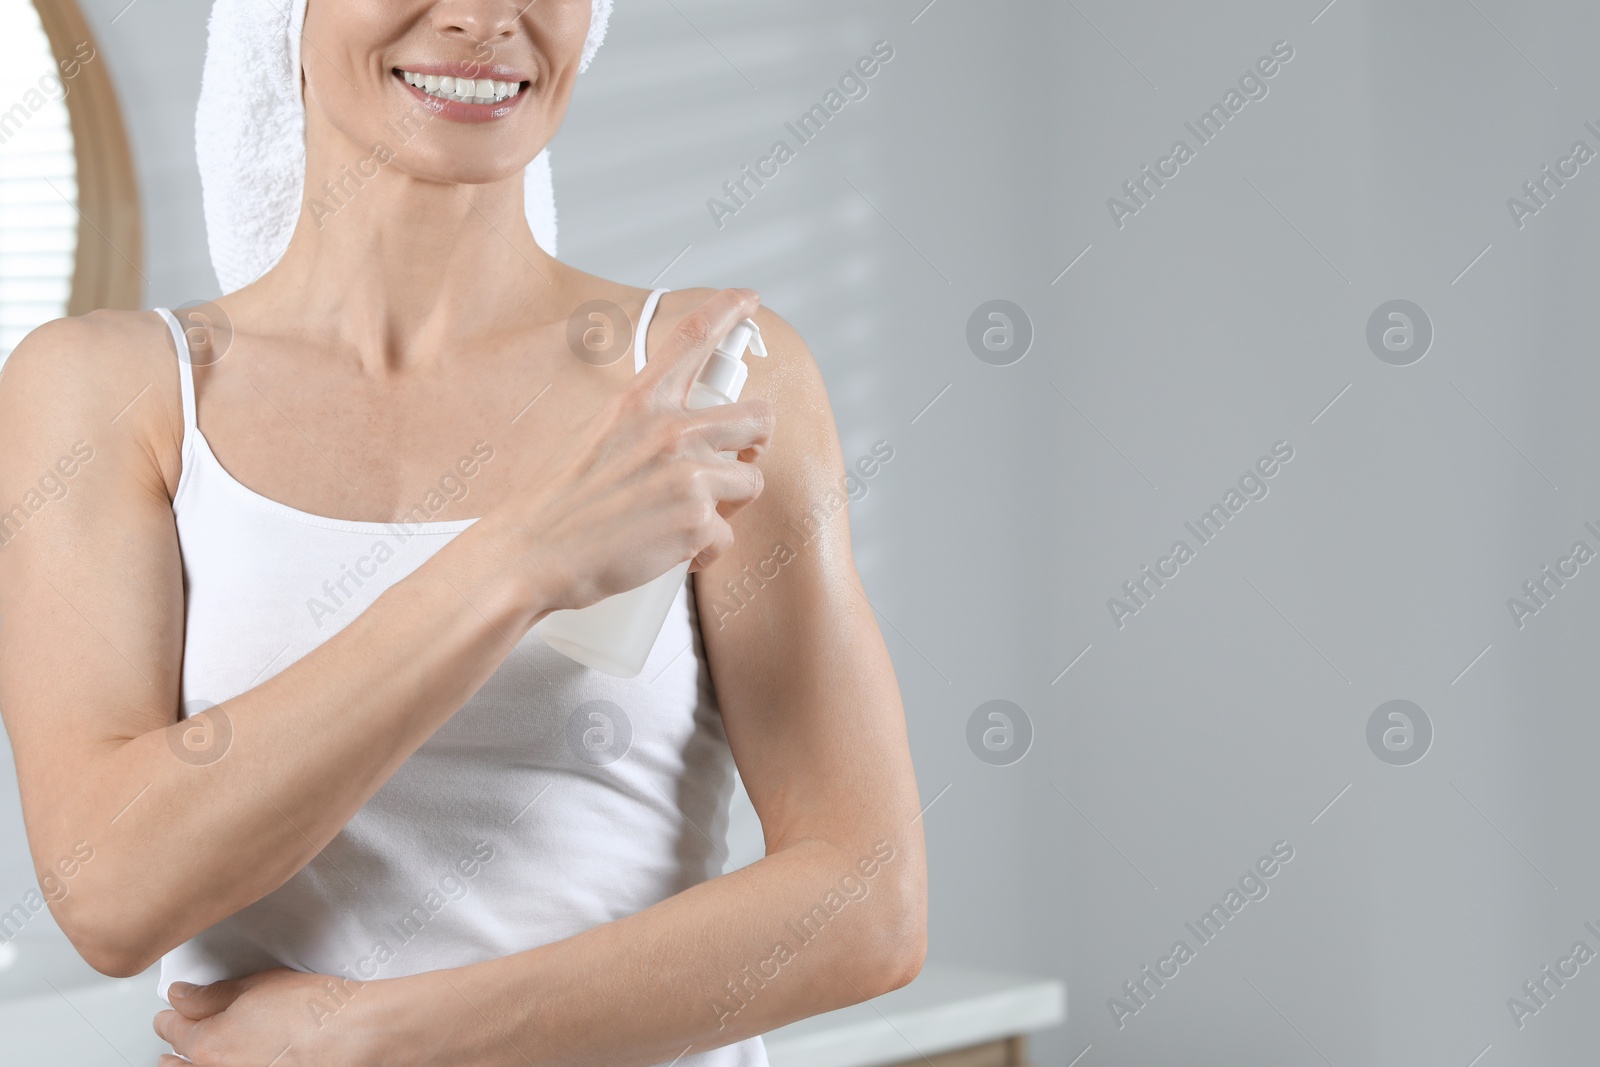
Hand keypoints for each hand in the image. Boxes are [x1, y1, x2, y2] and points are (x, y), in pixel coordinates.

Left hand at [153, 968, 400, 1066]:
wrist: (355, 1039)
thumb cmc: (316, 1012)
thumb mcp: (259, 986)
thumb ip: (212, 995)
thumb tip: (182, 996)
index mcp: (208, 1046)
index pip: (174, 1030)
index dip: (170, 1017)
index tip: (169, 1012)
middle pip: (179, 1065)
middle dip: (173, 1054)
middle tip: (170, 1049)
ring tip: (181, 1064)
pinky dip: (223, 1066)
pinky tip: (236, 1060)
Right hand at [497, 287, 776, 610]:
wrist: (533, 552)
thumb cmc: (560, 502)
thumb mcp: (596, 434)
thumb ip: (643, 423)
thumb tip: (684, 433)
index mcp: (639, 401)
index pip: (692, 337)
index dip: (728, 310)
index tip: (750, 297)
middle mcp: (670, 430)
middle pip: (757, 416)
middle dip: (758, 438)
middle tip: (743, 455)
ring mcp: (689, 475)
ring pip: (751, 479)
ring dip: (730, 502)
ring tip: (689, 516)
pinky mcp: (698, 520)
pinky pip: (727, 534)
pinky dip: (704, 549)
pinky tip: (671, 552)